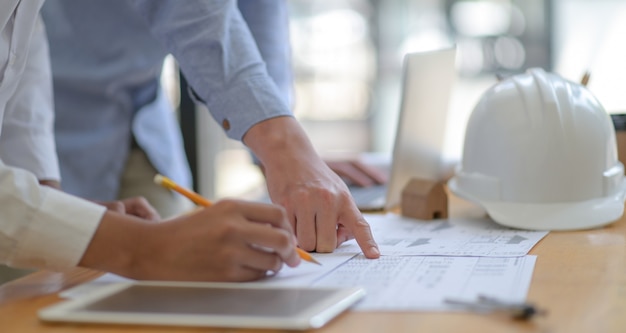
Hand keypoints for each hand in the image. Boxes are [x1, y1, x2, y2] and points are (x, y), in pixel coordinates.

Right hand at [88, 200, 300, 281]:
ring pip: (272, 261)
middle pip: (281, 238)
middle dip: (291, 250)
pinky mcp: (225, 273)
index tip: (288, 235)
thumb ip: (247, 218)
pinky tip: (252, 270)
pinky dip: (260, 275)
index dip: (287, 226)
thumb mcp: (217, 212)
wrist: (154, 249)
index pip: (277, 213)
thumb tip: (281, 231)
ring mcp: (230, 251)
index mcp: (232, 207)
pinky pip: (257, 276)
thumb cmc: (187, 231)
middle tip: (292, 257)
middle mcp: (234, 227)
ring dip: (275, 265)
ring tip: (268, 264)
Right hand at [244, 117, 379, 257]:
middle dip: (321, 244)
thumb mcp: (336, 191)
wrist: (290, 154)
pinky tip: (292, 218)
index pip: (359, 225)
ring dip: (304, 240)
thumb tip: (341, 239)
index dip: (367, 243)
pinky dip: (291, 233)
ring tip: (304, 224)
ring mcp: (305, 202)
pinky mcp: (285, 205)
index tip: (374, 256)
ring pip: (307, 243)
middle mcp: (327, 200)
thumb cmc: (315, 177)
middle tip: (317, 231)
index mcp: (343, 198)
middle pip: (327, 245)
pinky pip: (290, 233)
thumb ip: (342, 216)